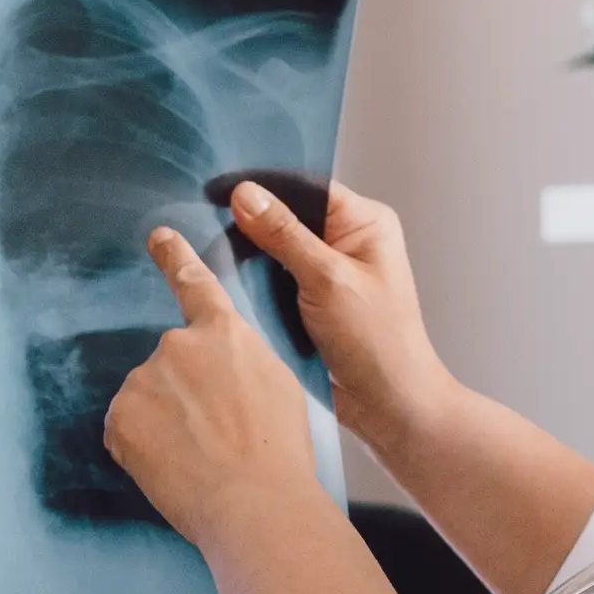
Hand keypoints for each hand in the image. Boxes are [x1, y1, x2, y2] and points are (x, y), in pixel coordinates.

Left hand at [108, 225, 326, 552]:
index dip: (176, 258)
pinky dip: (141, 451)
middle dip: (182, 397)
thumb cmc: (280, 453)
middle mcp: (178, 344)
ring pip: (146, 400)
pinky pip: (125, 432)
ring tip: (200, 460)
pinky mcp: (121, 416)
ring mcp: (145, 378)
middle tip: (213, 439)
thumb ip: (242, 364)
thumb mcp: (278, 387)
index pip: (195, 285)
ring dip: (163, 425)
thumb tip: (223, 373)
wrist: (255, 501)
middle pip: (171, 365)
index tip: (159, 237)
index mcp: (225, 333)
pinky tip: (173, 469)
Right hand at [224, 179, 453, 457]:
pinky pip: (276, 281)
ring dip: (249, 256)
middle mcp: (348, 241)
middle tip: (202, 223)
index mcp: (365, 222)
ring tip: (205, 251)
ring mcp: (330, 273)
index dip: (263, 186)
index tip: (216, 189)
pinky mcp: (314, 303)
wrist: (391, 407)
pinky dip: (254, 283)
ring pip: (277, 250)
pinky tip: (224, 283)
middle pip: (288, 216)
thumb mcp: (327, 280)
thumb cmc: (377, 341)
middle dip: (250, 223)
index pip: (306, 187)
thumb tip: (245, 194)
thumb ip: (284, 235)